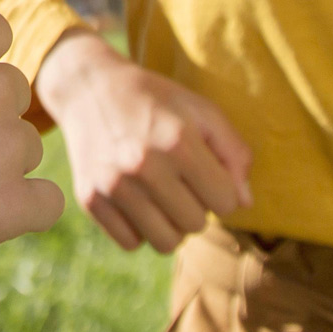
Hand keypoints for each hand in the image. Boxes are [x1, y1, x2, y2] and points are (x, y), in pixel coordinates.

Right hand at [34, 29, 249, 252]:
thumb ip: (234, 153)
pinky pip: (131, 243)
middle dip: (195, 206)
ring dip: (170, 224)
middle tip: (180, 180)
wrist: (88, 88)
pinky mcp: (90, 198)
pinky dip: (138, 229)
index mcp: (178, 142)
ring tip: (162, 196)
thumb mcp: (202, 111)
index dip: (221, 189)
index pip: (226, 203)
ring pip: (165, 243)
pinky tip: (136, 201)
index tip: (205, 172)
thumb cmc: (155, 100)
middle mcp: (144, 166)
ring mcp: (114, 185)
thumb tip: (244, 203)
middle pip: (196, 225)